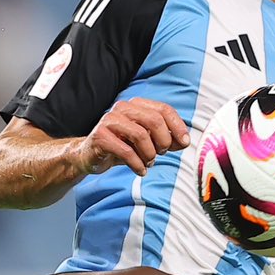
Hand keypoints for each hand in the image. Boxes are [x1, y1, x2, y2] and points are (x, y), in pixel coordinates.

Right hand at [75, 97, 190, 175]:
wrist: (90, 156)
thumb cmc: (122, 147)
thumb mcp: (147, 142)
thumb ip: (167, 139)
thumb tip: (184, 141)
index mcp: (136, 105)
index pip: (163, 109)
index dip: (177, 126)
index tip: (185, 142)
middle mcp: (123, 108)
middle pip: (154, 121)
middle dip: (163, 141)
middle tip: (161, 154)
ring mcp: (110, 121)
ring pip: (140, 135)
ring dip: (150, 154)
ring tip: (148, 162)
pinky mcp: (100, 136)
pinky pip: (126, 151)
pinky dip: (137, 164)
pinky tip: (140, 170)